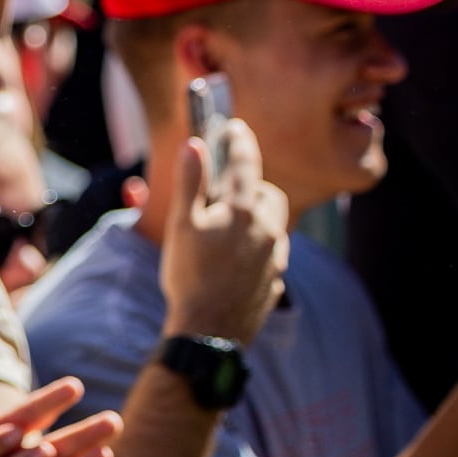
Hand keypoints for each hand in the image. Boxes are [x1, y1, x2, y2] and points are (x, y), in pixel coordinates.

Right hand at [158, 122, 288, 344]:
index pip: (245, 165)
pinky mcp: (275, 279)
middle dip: (253, 186)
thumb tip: (194, 145)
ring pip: (274, 225)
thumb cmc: (189, 276)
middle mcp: (267, 230)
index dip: (239, 142)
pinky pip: (272, 253)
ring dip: (258, 217)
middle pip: (269, 195)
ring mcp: (275, 257)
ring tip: (232, 226)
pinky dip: (259, 246)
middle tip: (229, 190)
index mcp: (242, 212)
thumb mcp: (182, 226)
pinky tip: (236, 259)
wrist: (208, 330)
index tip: (233, 127)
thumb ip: (191, 183)